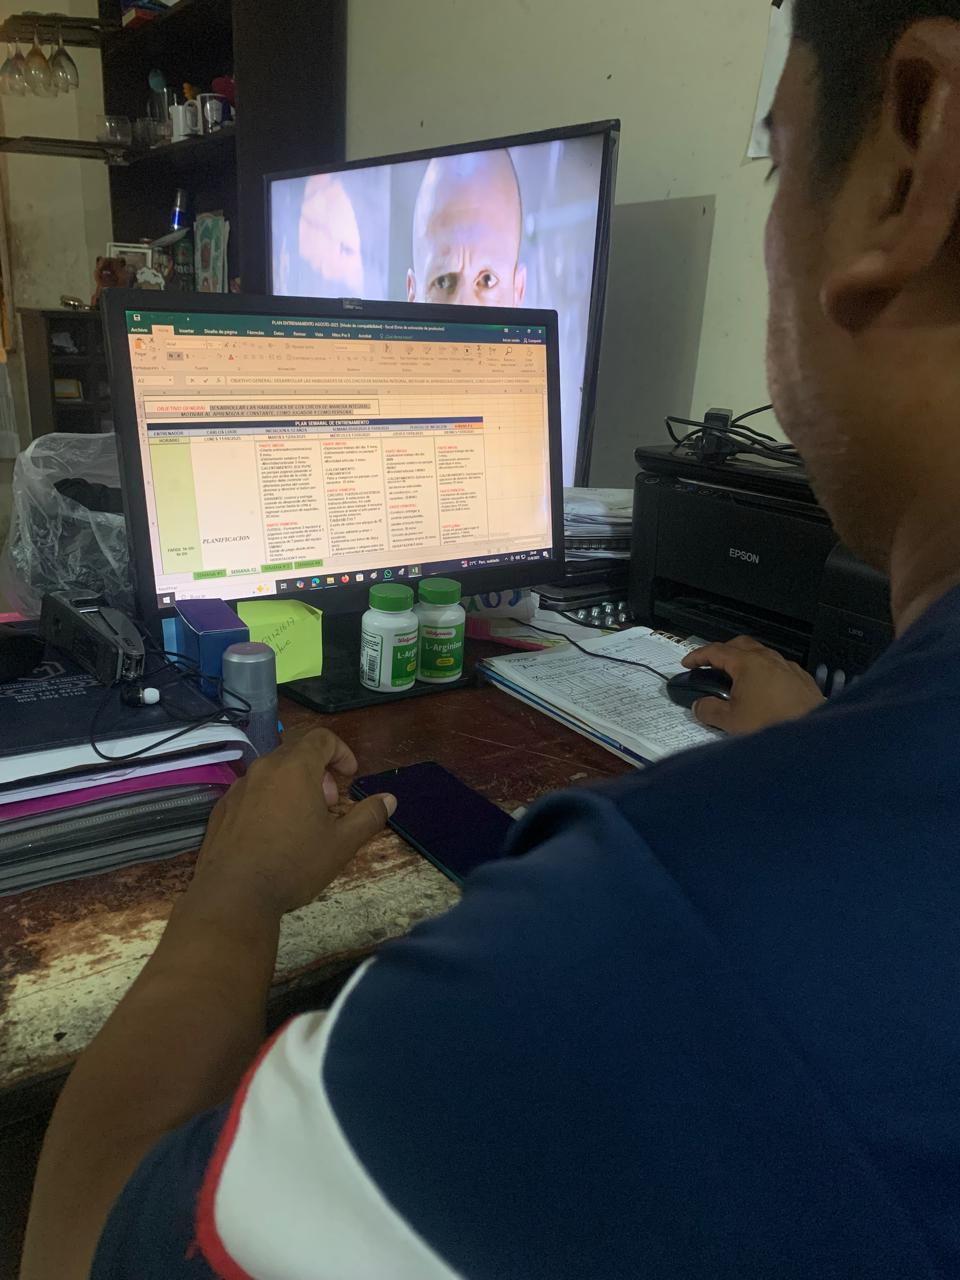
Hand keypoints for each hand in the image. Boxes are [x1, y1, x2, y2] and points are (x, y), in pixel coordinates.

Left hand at [192, 728, 395, 917]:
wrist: (233, 895)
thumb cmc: (293, 864)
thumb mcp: (341, 844)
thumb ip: (368, 816)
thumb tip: (389, 799)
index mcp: (295, 769)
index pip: (321, 738)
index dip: (342, 752)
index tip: (350, 776)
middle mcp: (264, 769)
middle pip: (296, 751)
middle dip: (319, 770)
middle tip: (329, 803)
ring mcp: (238, 788)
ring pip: (272, 772)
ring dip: (293, 786)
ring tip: (302, 821)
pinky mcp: (221, 809)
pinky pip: (251, 792)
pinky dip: (268, 801)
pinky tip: (272, 835)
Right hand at [681, 635, 825, 734]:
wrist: (811, 732)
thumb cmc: (774, 722)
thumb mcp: (731, 720)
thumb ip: (709, 710)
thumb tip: (700, 706)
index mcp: (747, 663)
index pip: (716, 651)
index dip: (698, 656)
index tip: (689, 662)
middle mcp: (768, 659)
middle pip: (740, 644)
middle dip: (723, 652)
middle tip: (712, 665)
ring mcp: (787, 667)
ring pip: (761, 655)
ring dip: (746, 662)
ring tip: (737, 680)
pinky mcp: (801, 679)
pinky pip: (778, 668)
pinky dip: (765, 673)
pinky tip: (763, 691)